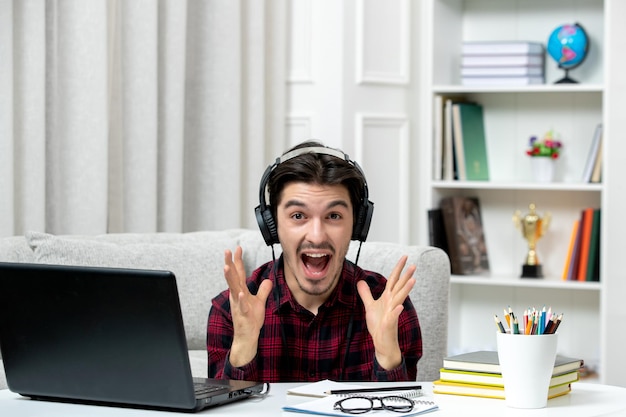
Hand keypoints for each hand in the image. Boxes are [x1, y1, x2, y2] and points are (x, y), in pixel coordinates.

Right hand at [223, 246, 272, 366]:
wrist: (246, 336)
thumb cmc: (251, 319)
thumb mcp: (259, 302)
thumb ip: (263, 290)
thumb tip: (267, 280)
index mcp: (241, 291)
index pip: (239, 273)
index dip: (238, 260)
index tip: (238, 248)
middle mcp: (237, 295)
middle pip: (233, 276)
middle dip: (229, 263)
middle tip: (226, 250)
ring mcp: (238, 304)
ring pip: (233, 288)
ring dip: (230, 277)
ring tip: (227, 266)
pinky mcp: (242, 313)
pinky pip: (241, 304)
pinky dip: (240, 298)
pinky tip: (240, 292)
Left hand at [357, 255, 415, 370]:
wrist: (382, 342)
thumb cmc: (379, 325)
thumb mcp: (369, 306)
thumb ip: (366, 293)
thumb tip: (360, 281)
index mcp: (388, 298)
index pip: (393, 280)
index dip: (398, 268)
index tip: (405, 257)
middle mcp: (392, 303)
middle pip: (399, 286)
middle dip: (406, 276)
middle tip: (414, 265)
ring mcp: (392, 313)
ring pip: (400, 299)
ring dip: (406, 289)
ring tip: (413, 280)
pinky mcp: (390, 323)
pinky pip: (394, 316)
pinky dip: (396, 311)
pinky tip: (399, 307)